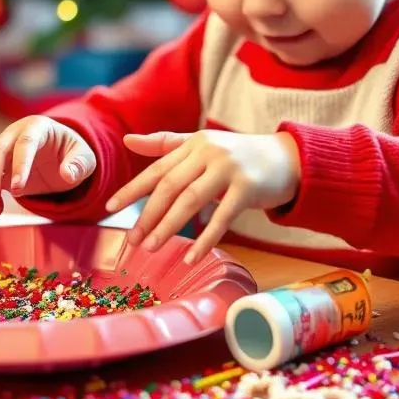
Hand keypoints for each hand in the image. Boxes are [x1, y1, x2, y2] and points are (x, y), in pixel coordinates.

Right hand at [0, 116, 95, 215]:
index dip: (20, 163)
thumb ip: (80, 164)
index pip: (26, 141)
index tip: (18, 187)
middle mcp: (16, 133)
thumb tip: (67, 174)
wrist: (61, 157)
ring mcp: (4, 148)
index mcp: (38, 126)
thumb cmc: (72, 153)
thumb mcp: (85, 157)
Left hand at [106, 130, 300, 264]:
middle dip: (147, 214)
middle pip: (170, 186)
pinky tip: (190, 256)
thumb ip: (165, 144)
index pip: (157, 168)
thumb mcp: (202, 146)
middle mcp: (208, 152)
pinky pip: (222, 217)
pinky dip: (205, 238)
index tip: (110, 208)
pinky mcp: (248, 188)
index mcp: (193, 143)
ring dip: (168, 226)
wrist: (288, 158)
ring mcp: (228, 169)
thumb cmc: (239, 156)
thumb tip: (127, 141)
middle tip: (131, 240)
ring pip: (190, 200)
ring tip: (151, 248)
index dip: (132, 189)